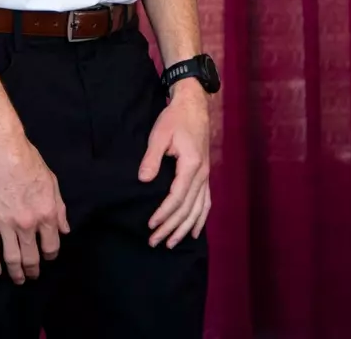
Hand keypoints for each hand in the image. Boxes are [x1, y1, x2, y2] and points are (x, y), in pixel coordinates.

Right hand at [0, 132, 68, 283]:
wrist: (2, 149)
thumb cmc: (29, 161)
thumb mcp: (52, 182)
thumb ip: (59, 209)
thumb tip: (65, 230)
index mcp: (47, 214)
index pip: (51, 246)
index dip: (50, 256)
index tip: (47, 258)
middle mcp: (28, 224)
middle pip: (32, 257)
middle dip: (33, 270)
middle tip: (32, 276)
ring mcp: (7, 224)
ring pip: (12, 258)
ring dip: (15, 273)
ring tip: (17, 279)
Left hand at [140, 84, 211, 247]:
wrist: (194, 105)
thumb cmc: (175, 118)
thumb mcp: (159, 134)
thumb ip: (152, 158)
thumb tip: (144, 180)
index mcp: (191, 165)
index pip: (177, 197)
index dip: (164, 214)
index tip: (151, 225)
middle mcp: (202, 175)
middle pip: (188, 209)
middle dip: (171, 227)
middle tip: (155, 242)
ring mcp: (206, 176)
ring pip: (198, 209)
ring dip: (185, 228)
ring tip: (172, 243)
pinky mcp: (205, 174)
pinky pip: (206, 202)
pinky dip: (200, 219)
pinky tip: (194, 232)